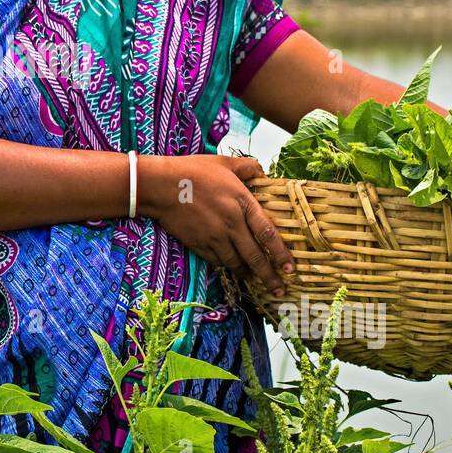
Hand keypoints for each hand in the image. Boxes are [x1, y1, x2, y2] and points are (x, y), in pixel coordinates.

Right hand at [138, 153, 296, 296]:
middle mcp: (231, 224)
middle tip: (279, 290)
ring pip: (236, 263)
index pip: (268, 233)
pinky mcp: (199, 244)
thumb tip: (263, 172)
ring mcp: (214, 237)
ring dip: (248, 274)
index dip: (281, 253)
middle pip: (255, 257)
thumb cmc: (192, 171)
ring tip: (255, 280)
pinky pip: (218, 262)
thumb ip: (248, 167)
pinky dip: (227, 266)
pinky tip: (232, 268)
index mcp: (242, 203)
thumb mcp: (224, 162)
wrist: (160, 185)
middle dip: (269, 276)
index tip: (291, 268)